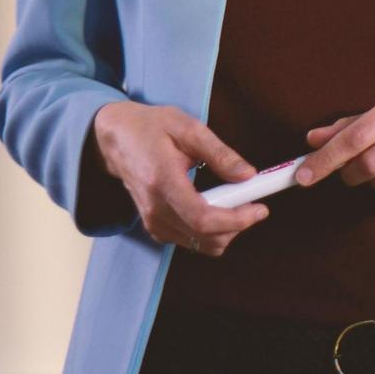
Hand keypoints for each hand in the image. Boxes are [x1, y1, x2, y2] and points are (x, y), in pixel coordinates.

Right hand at [91, 101, 270, 254]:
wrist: (115, 139)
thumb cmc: (150, 128)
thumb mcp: (188, 128)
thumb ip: (220, 153)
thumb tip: (249, 175)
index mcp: (163, 181)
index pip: (202, 218)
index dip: (236, 220)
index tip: (259, 209)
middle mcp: (155, 209)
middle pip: (205, 237)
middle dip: (237, 225)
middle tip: (254, 203)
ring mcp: (153, 221)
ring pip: (201, 244)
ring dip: (226, 230)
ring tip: (236, 202)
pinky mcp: (154, 227)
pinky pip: (190, 241)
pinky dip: (211, 232)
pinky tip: (217, 208)